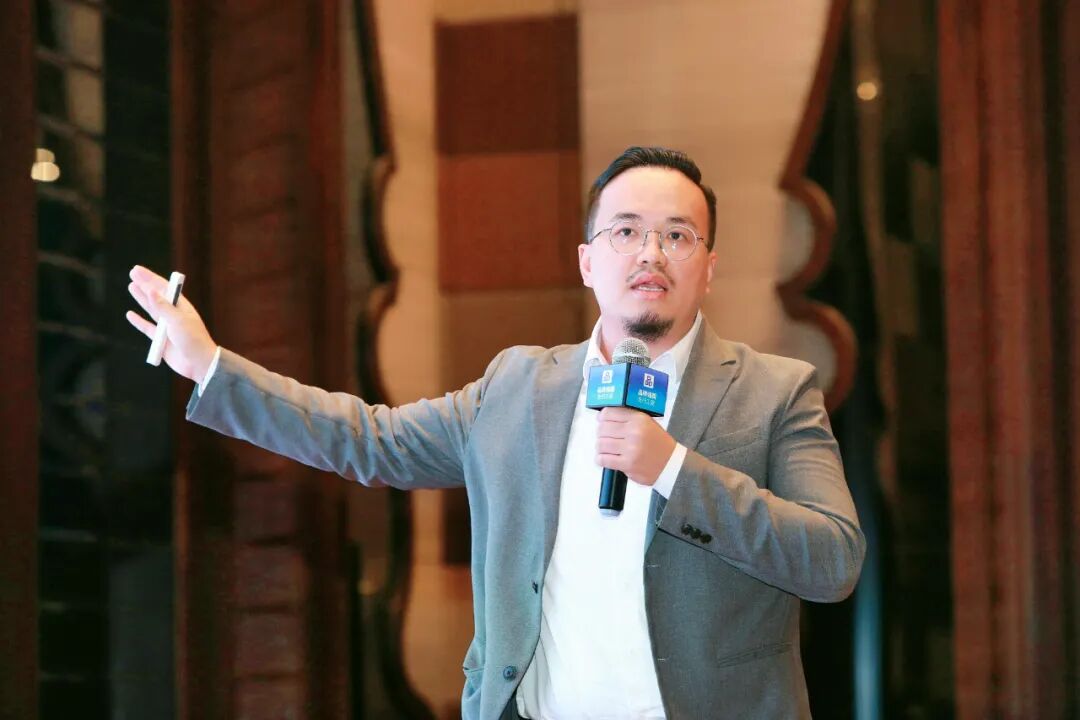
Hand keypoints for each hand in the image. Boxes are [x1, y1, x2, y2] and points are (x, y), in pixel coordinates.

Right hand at [126, 265, 216, 383]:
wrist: (199, 364)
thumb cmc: (193, 340)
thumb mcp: (178, 321)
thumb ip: (163, 307)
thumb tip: (151, 290)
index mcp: (181, 307)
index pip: (164, 288)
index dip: (150, 278)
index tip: (137, 270)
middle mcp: (174, 314)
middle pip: (156, 296)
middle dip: (144, 284)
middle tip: (132, 273)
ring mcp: (167, 327)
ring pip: (151, 309)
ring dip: (141, 298)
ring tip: (131, 287)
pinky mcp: (161, 340)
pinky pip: (147, 328)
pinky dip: (138, 321)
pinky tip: (130, 314)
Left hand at [595, 407, 676, 485]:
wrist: (671, 464)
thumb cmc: (658, 444)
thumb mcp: (648, 423)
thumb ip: (629, 418)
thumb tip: (604, 416)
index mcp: (639, 419)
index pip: (609, 413)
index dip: (602, 417)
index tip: (601, 420)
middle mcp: (634, 432)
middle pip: (602, 429)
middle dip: (601, 433)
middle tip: (605, 437)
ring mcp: (630, 449)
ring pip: (601, 444)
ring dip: (600, 447)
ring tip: (606, 448)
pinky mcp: (627, 464)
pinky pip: (603, 459)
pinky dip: (601, 459)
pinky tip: (606, 458)